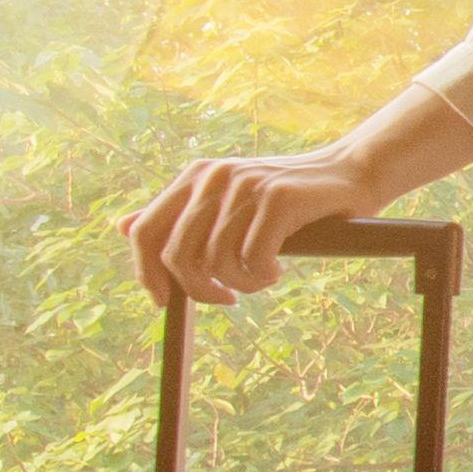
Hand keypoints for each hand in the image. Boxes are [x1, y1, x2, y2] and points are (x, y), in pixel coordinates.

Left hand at [127, 150, 380, 307]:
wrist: (350, 171)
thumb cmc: (285, 196)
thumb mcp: (225, 199)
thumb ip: (177, 213)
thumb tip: (122, 227)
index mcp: (195, 175)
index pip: (145, 232)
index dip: (146, 273)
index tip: (163, 301)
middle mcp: (214, 176)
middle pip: (178, 256)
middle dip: (200, 290)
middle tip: (227, 298)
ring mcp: (246, 185)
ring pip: (219, 263)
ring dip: (242, 284)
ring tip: (262, 278)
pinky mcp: (278, 197)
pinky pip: (254, 260)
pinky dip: (263, 275)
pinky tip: (276, 268)